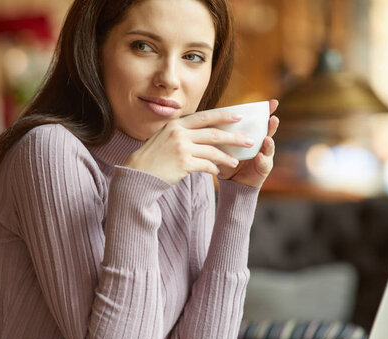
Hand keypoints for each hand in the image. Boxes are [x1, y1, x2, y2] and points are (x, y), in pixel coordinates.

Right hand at [123, 109, 254, 184]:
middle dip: (234, 137)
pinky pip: (206, 165)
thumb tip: (201, 130)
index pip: (205, 116)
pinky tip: (218, 172)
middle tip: (249, 140)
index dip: (223, 116)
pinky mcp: (183, 163)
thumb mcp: (164, 137)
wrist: (138, 173)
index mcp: (176, 124)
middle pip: (213, 133)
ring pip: (212, 151)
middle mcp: (179, 134)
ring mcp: (181, 148)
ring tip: (236, 162)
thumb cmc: (153, 157)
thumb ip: (181, 132)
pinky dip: (214, 168)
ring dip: (227, 157)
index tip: (239, 116)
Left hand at [217, 99, 279, 187]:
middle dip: (272, 124)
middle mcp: (260, 143)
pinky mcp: (264, 168)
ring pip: (269, 146)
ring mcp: (264, 155)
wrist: (232, 182)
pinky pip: (264, 163)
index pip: (258, 121)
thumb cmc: (227, 162)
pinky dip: (262, 159)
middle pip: (268, 131)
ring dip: (269, 141)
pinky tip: (259, 156)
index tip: (272, 102)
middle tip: (273, 117)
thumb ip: (220, 136)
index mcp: (250, 135)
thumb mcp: (222, 147)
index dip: (266, 112)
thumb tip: (208, 121)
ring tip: (268, 138)